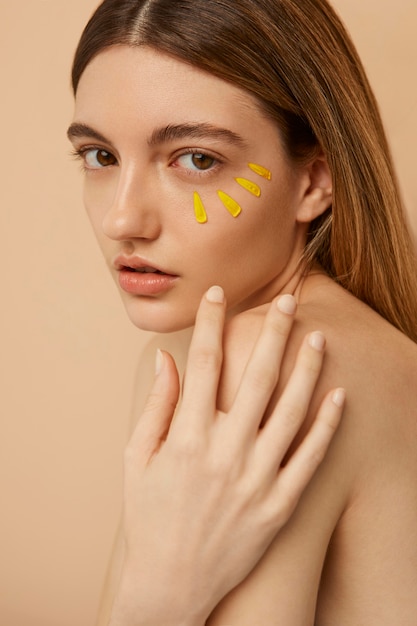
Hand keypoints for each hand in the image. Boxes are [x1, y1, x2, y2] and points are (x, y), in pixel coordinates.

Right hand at [110, 287, 344, 625]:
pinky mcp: (279, 504)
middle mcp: (224, 453)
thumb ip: (156, 406)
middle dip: (272, 332)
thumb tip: (167, 360)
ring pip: (291, 411)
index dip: (211, 323)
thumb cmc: (150, 516)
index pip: (203, 364)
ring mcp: (256, 479)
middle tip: (286, 300)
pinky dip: (328, 424)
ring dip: (307, 369)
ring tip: (318, 337)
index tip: (219, 295)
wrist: (172, 583)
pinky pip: (311, 457)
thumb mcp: (137, 458)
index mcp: (186, 437)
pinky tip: (339, 394)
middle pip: (256, 376)